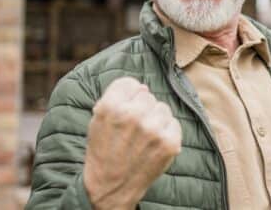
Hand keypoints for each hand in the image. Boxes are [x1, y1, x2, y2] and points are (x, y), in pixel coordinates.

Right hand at [83, 77, 181, 208]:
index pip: (129, 83)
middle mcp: (133, 115)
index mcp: (111, 107)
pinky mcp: (170, 142)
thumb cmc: (103, 152)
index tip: (126, 107)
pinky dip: (166, 131)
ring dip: (155, 119)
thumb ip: (115, 98)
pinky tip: (154, 144)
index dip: (128, 95)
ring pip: (162, 108)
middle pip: (147, 95)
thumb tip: (142, 87)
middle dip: (141, 108)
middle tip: (133, 128)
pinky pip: (173, 123)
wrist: (111, 187)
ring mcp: (153, 129)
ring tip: (143, 137)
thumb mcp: (97, 121)